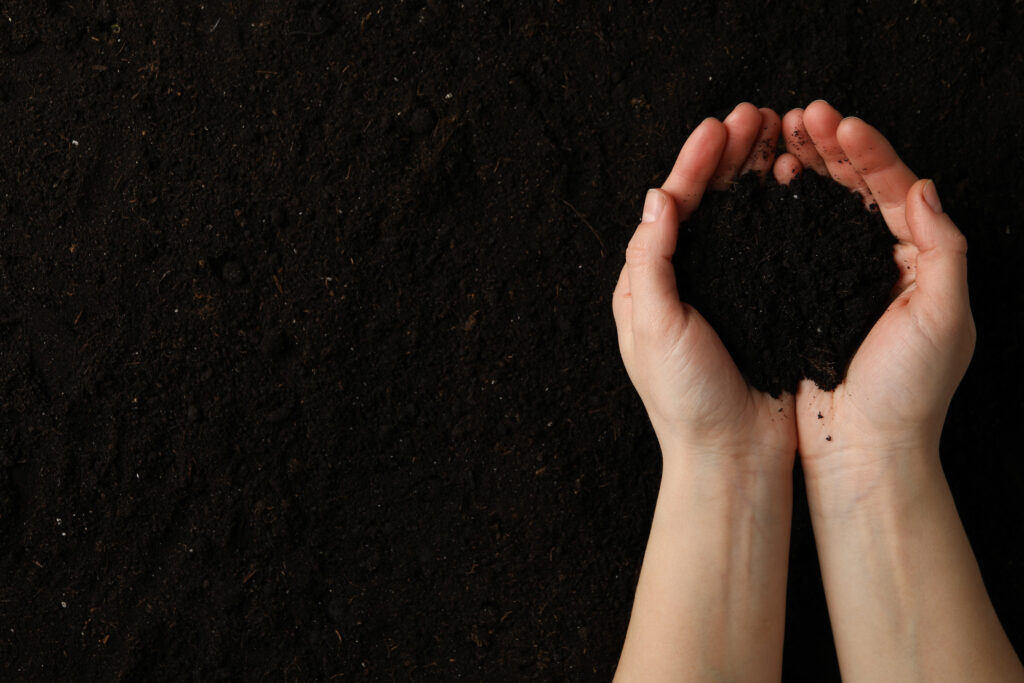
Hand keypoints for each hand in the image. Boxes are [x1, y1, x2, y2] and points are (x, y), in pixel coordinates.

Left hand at [612, 103, 796, 470]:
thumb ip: (651, 262)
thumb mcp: (653, 327)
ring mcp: (724, 291)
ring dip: (754, 174)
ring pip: (738, 218)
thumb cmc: (684, 399)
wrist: (730, 454)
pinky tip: (796, 187)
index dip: (694, 164)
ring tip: (777, 135)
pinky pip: (768, 247)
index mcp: (648, 284)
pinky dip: (779, 212)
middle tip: (755, 115)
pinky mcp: (759, 305)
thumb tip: (657, 196)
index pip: (670, 207)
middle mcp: (683, 281)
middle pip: (706, 203)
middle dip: (727, 157)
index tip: (719, 127)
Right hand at [781, 100, 975, 492]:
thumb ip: (944, 249)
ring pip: (822, 208)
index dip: (867, 152)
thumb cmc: (909, 391)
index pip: (895, 189)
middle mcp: (879, 261)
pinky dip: (781, 208)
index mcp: (920, 260)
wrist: (862, 449)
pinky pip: (792, 240)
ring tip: (779, 136)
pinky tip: (765, 186)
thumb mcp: (944, 317)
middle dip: (830, 148)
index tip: (836, 124)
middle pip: (856, 189)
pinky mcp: (803, 296)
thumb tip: (923, 185)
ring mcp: (837, 277)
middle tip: (800, 116)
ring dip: (805, 168)